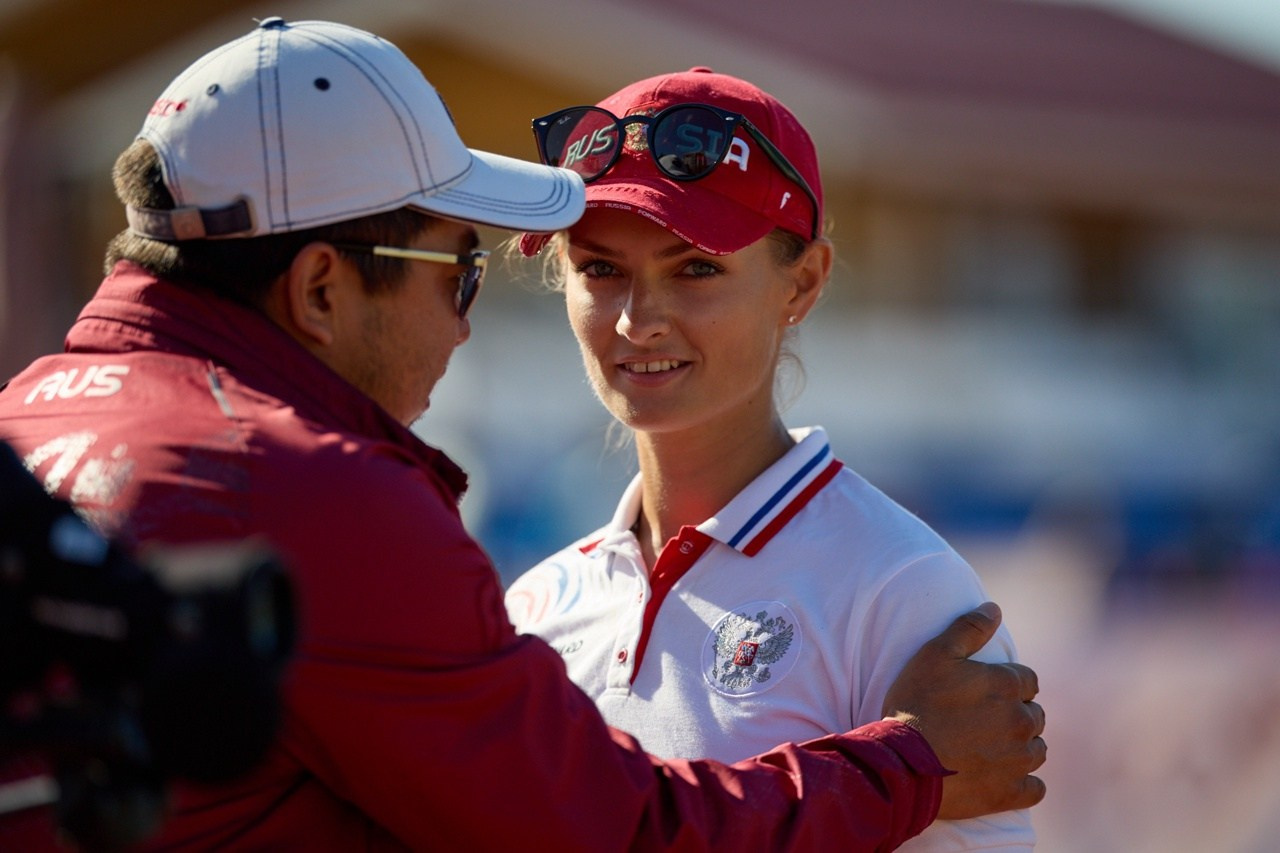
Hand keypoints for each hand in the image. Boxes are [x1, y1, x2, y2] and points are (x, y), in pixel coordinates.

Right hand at [882, 602, 1046, 819]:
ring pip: (1037, 750)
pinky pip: (1035, 789)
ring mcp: (1019, 760)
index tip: (986, 692)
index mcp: (1008, 685)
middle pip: (1035, 715)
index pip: (1028, 680)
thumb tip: (994, 608)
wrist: (902, 763)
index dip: (1009, 684)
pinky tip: (1003, 777)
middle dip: (1016, 714)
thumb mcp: (935, 655)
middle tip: (983, 720)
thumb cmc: (915, 704)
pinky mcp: (1010, 793)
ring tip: (989, 748)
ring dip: (1021, 747)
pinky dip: (1024, 783)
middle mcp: (1021, 721)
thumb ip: (968, 628)